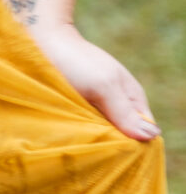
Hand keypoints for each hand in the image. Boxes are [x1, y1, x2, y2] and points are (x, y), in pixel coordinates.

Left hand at [26, 18, 159, 142]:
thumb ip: (124, 111)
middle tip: (94, 152)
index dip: (134, 145)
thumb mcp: (104, 86)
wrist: (41, 41)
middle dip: (112, 146)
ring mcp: (96, 109)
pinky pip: (83, 131)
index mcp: (132, 99)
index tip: (116, 153)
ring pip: (102, 136)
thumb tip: (152, 135)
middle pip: (123, 138)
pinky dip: (78, 136)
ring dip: (93, 142)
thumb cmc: (75, 60)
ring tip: (79, 147)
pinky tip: (68, 140)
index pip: (143, 133)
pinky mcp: (75, 111)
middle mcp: (117, 106)